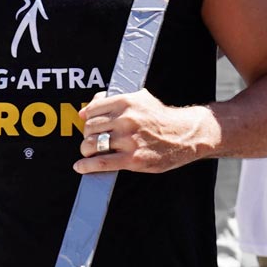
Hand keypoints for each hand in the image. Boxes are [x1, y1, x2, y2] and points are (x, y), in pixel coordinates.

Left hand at [74, 90, 210, 173]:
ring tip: (91, 151)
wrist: (185, 134)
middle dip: (88, 134)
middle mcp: (127, 119)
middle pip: (89, 128)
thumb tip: (85, 111)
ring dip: (87, 149)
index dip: (87, 118)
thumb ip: (112, 101)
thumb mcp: (140, 99)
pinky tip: (81, 166)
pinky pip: (101, 162)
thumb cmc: (160, 117)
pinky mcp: (133, 159)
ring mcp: (129, 140)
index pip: (92, 110)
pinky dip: (86, 166)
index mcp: (127, 102)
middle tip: (93, 139)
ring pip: (91, 145)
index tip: (89, 124)